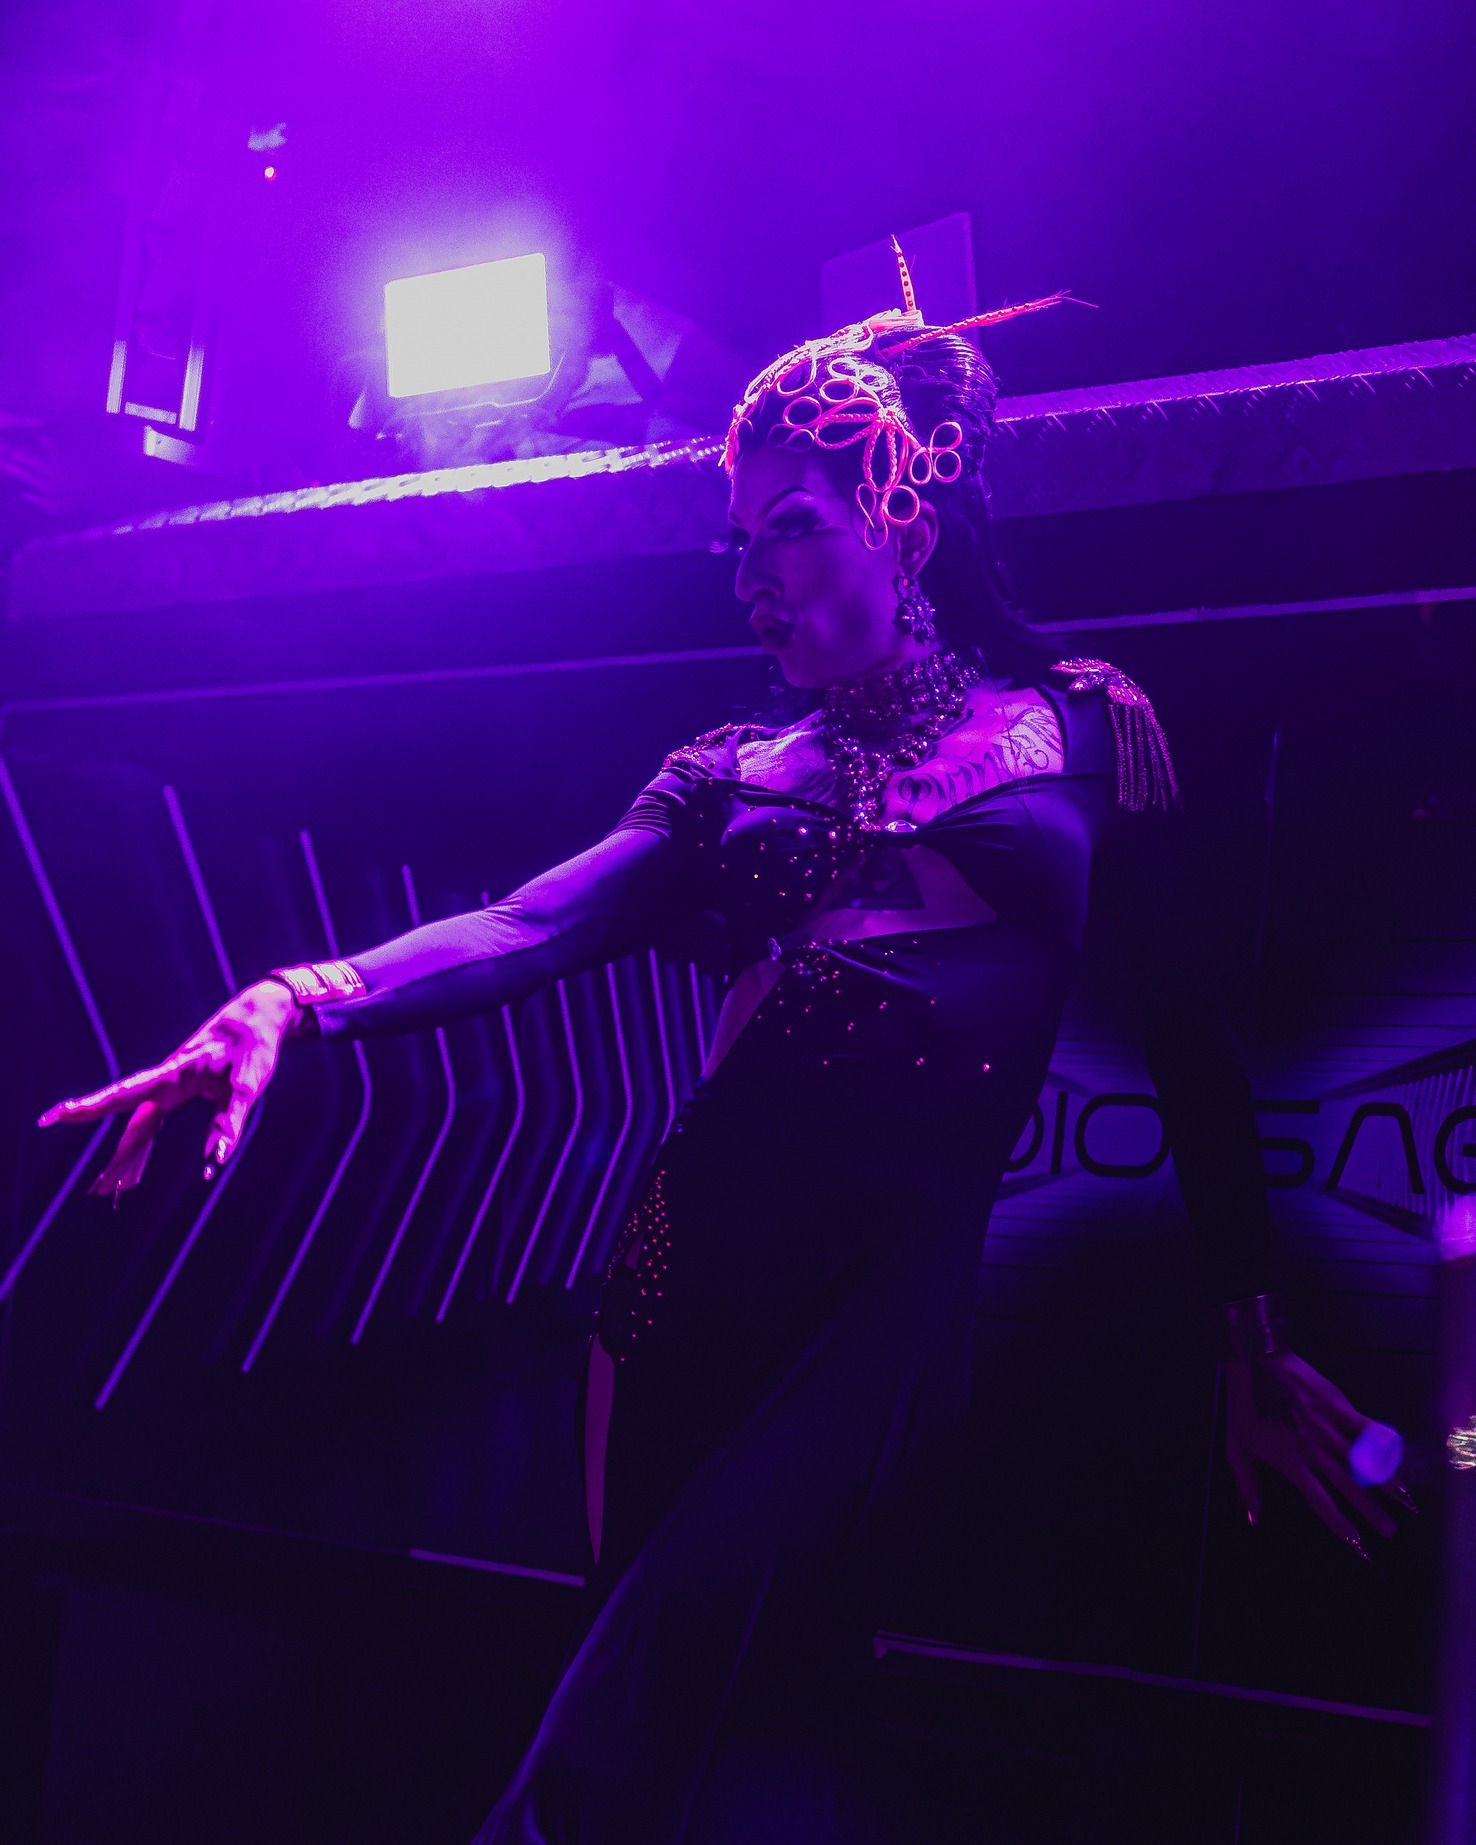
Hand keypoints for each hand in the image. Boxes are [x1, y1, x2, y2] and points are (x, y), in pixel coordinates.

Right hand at [37, 980, 303, 1195]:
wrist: (259, 1017)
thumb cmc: (252, 1048)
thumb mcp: (246, 1086)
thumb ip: (229, 1123)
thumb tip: (213, 1162)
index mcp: (176, 1074)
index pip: (126, 1094)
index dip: (92, 1106)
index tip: (59, 1113)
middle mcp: (167, 1080)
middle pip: (124, 1112)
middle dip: (91, 1125)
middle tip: (57, 1135)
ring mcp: (171, 1086)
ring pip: (138, 1122)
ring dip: (122, 1151)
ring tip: (104, 1183)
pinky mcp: (179, 1090)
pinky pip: (153, 1120)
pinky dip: (141, 1142)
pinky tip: (132, 1162)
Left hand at [1224, 1350, 1413, 1556]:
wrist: (1254, 1362)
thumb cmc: (1244, 1406)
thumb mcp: (1236, 1448)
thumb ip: (1247, 1487)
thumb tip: (1253, 1519)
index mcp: (1290, 1462)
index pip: (1319, 1501)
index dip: (1338, 1523)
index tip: (1356, 1543)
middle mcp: (1313, 1449)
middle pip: (1347, 1487)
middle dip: (1370, 1511)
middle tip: (1389, 1530)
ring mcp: (1327, 1427)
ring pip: (1362, 1460)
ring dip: (1386, 1482)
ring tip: (1405, 1502)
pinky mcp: (1337, 1405)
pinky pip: (1366, 1427)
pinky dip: (1384, 1442)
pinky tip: (1400, 1454)